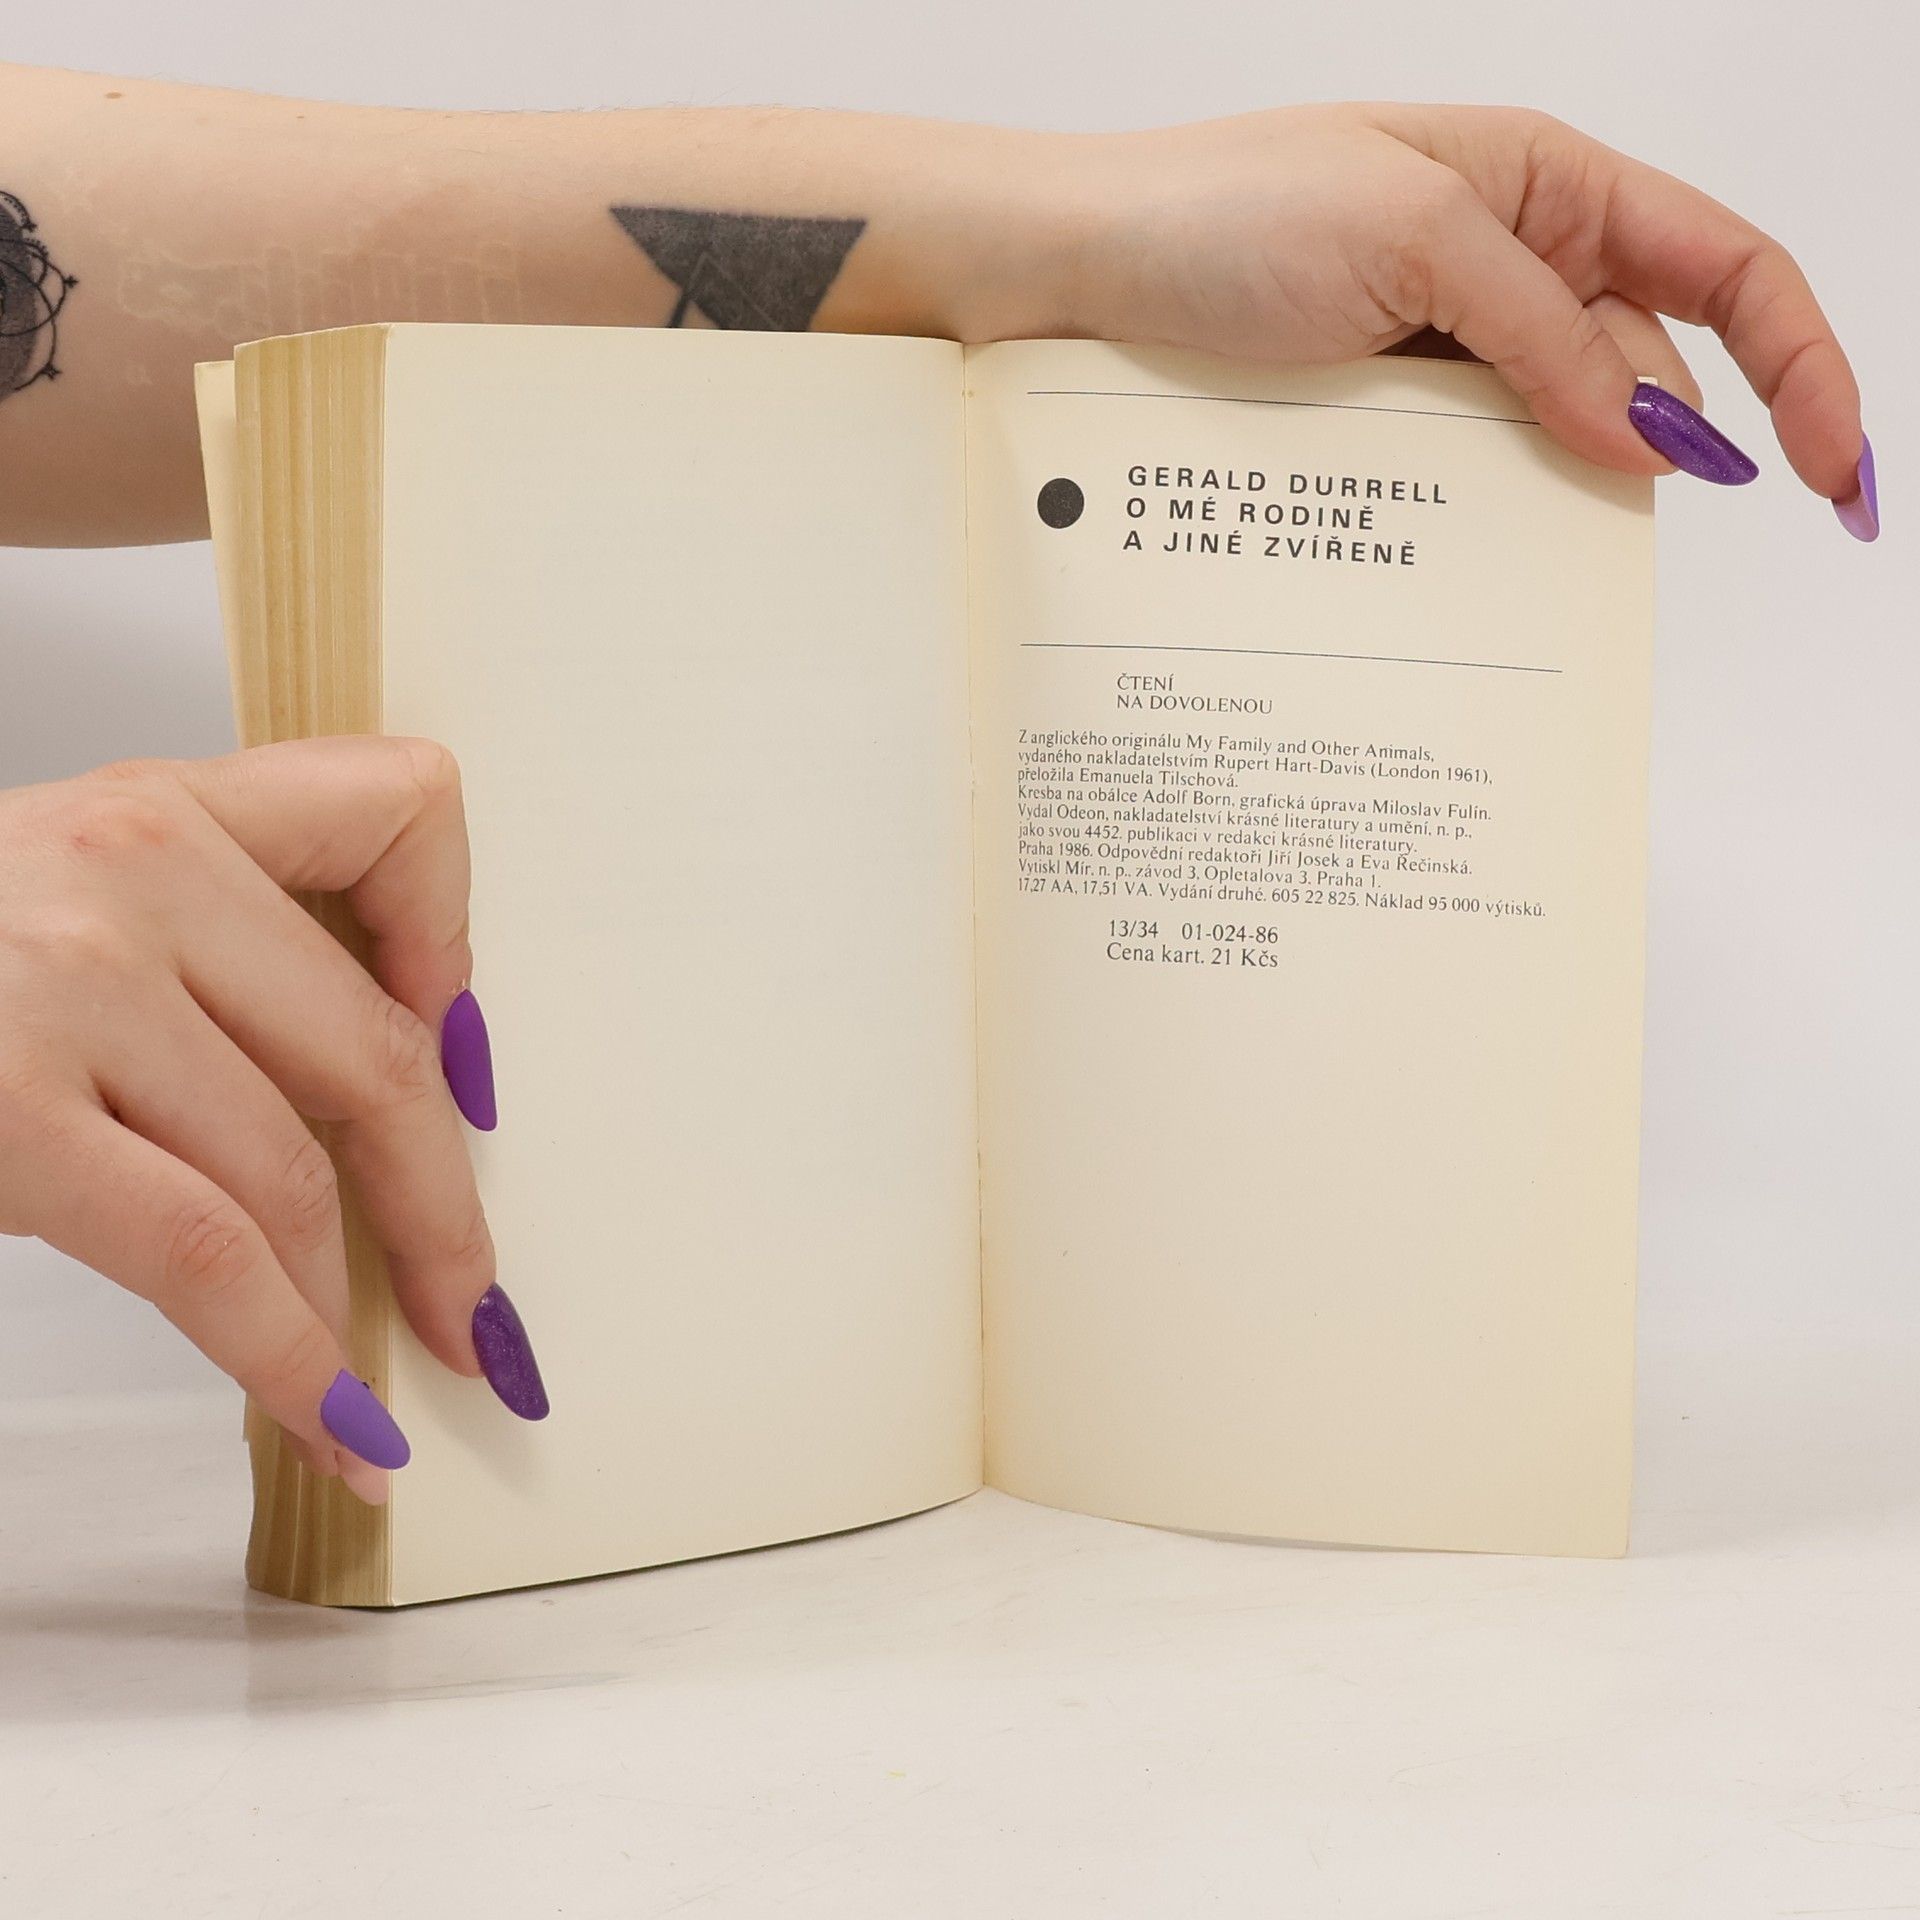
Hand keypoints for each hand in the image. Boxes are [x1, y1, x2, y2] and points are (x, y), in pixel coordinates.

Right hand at [0, 738, 531, 1504]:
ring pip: (295, 1172)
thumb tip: (371, 1103)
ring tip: (386, 1387)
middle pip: (373, 1052)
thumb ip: (201, 954)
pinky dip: (287, 1357)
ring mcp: (68, 985)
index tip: (466, 1059)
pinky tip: (330, 1421)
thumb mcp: (54, 905)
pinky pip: (204, 1255)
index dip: (457, 946)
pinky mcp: (4, 1111)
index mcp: (160, 806)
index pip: (399, 811)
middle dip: (442, 1209)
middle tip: (472, 1305)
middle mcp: (132, 868)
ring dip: (356, 1306)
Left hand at [1040, 105, 1871, 533]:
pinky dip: (1484, 511)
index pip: (1727, 265)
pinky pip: (1467, 470)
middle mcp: (1508, 260)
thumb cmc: (1219, 213)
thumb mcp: (1409, 240)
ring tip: (1527, 541)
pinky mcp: (1380, 410)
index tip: (1832, 474)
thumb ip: (1544, 332)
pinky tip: (1472, 547)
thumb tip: (1654, 430)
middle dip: (1663, 446)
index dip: (1802, 364)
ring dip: (1561, 488)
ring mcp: (1443, 343)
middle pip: (1647, 366)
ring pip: (1555, 434)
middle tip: (1625, 530)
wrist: (1071, 270)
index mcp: (1545, 181)